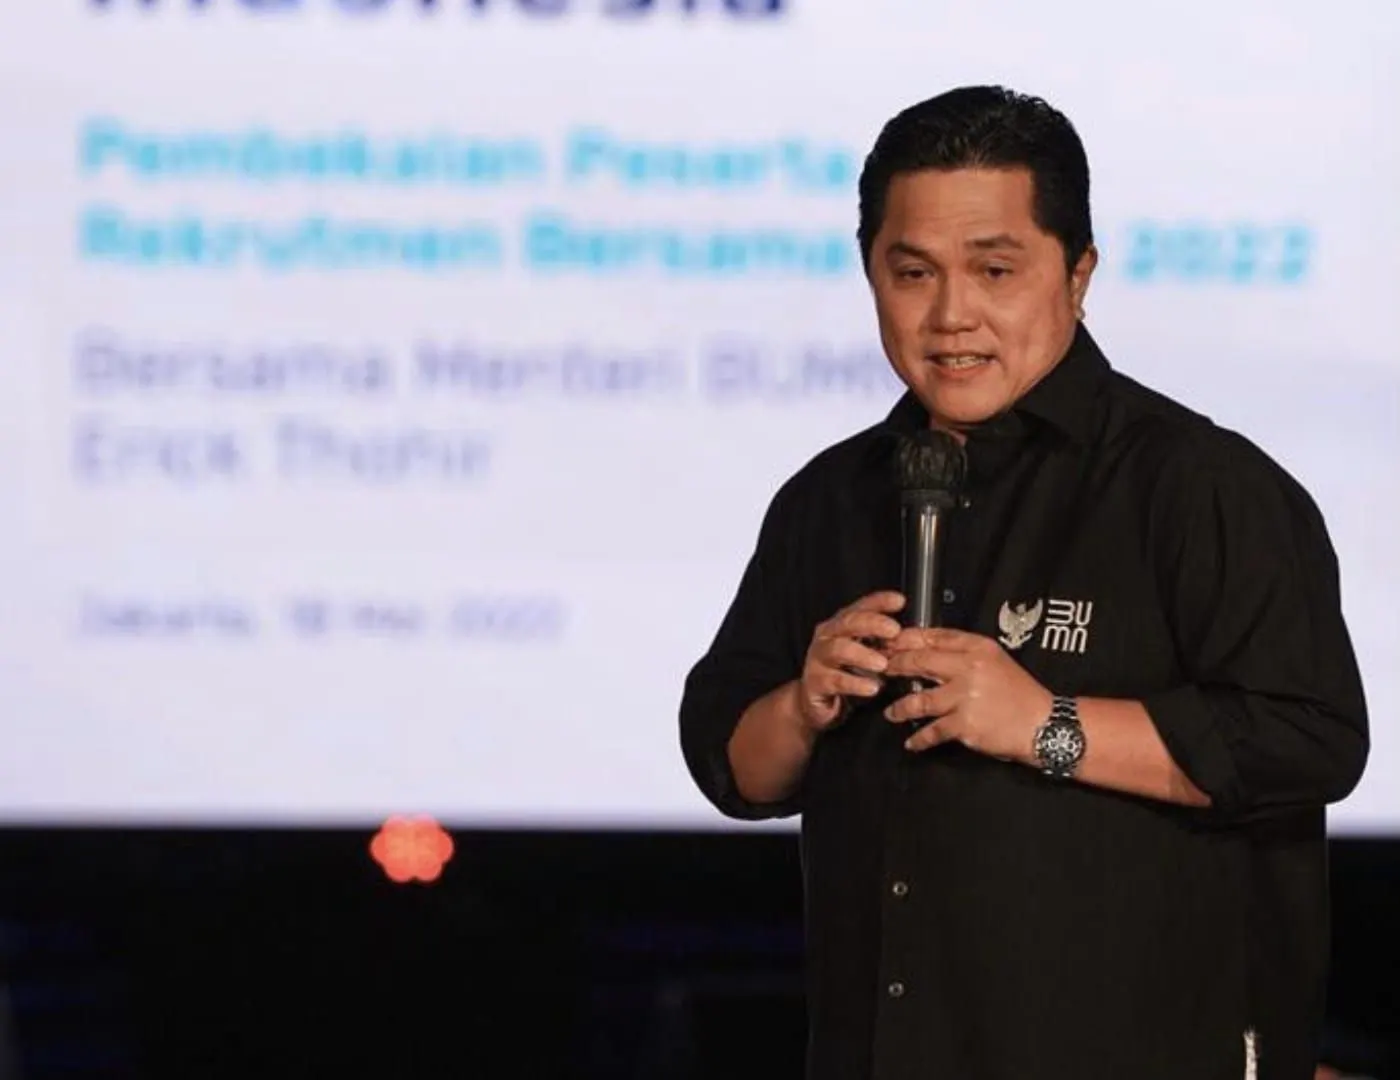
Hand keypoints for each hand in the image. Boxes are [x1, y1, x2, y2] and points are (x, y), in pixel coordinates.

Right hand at [797, 590, 904, 732]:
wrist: (815, 702)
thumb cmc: (845, 674)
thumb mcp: (866, 655)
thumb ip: (882, 645)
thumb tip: (911, 639)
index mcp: (841, 626)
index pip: (860, 607)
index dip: (879, 602)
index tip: (899, 601)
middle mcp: (827, 637)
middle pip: (848, 623)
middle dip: (872, 624)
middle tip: (894, 631)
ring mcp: (818, 658)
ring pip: (838, 649)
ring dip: (863, 654)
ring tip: (882, 664)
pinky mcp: (815, 682)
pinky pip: (836, 680)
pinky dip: (855, 683)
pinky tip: (872, 687)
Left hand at [881, 627, 1053, 758]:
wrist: (1043, 724)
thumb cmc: (1019, 693)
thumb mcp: (995, 660)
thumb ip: (963, 653)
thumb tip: (926, 650)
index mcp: (977, 648)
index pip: (933, 637)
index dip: (905, 640)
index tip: (888, 644)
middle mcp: (970, 668)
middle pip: (919, 662)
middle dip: (894, 667)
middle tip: (880, 672)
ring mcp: (966, 697)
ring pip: (918, 700)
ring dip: (900, 708)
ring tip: (891, 713)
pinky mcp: (965, 725)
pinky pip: (932, 731)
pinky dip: (919, 739)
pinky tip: (911, 743)